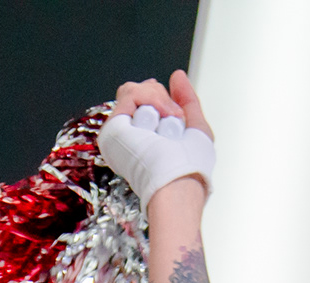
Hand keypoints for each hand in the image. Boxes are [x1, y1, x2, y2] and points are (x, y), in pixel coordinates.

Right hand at [101, 72, 216, 203]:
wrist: (178, 180)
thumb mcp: (196, 126)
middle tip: (174, 118)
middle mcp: (131, 132)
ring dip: (158, 98)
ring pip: (132, 89)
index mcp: (146, 134)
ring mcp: (121, 130)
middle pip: (137, 90)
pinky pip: (130, 94)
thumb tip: (177, 75)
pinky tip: (160, 117)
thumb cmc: (189, 166)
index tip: (176, 114)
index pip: (146, 99)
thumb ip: (187, 99)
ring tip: (169, 119)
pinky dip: (150, 99)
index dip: (161, 98)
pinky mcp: (113, 128)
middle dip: (160, 96)